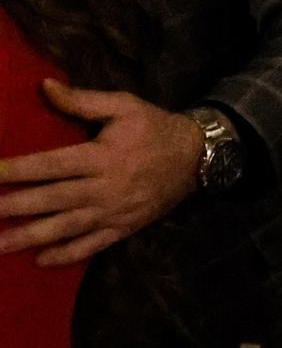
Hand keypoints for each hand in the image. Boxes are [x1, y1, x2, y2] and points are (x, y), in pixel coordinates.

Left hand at [0, 84, 205, 264]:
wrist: (197, 158)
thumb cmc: (155, 127)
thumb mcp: (124, 105)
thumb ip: (82, 100)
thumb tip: (45, 86)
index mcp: (102, 155)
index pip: (51, 165)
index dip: (18, 170)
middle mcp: (105, 188)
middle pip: (53, 200)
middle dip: (15, 208)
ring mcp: (114, 212)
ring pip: (66, 228)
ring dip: (30, 237)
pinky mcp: (123, 228)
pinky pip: (92, 246)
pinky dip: (66, 255)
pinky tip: (40, 260)